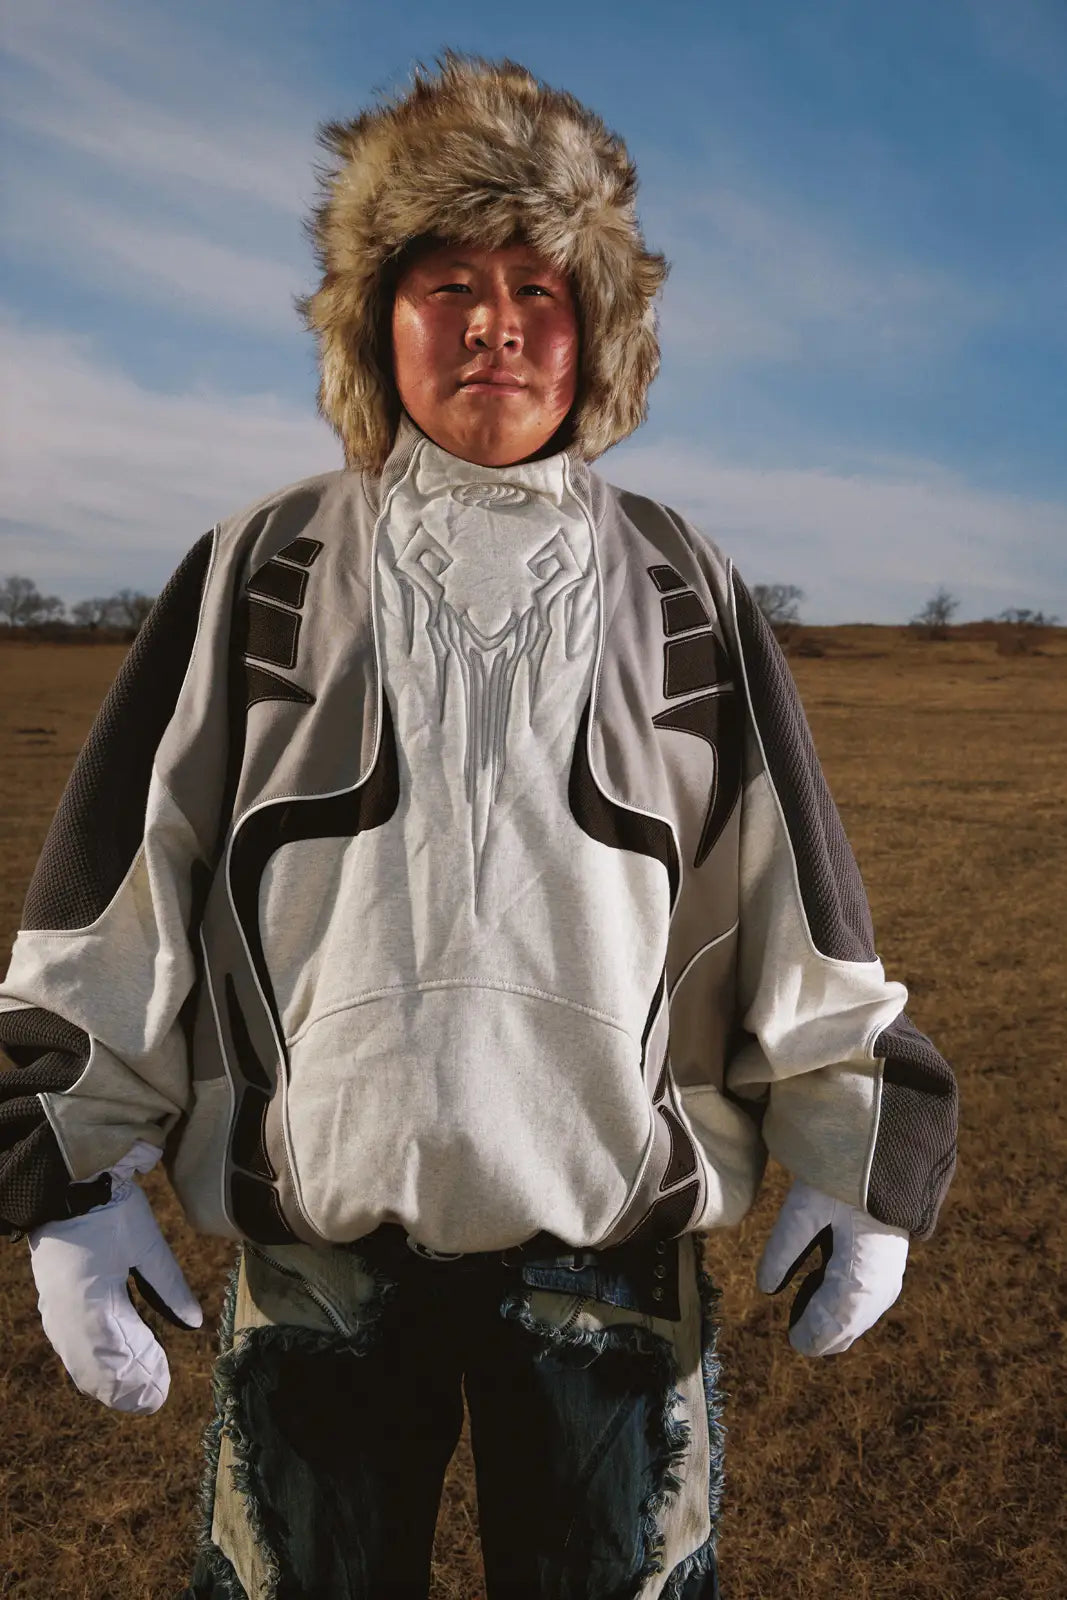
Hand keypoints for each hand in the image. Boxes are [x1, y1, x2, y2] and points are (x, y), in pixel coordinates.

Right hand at [27, 1140, 202, 1412]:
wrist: (66, 1181)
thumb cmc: (109, 1210)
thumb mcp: (147, 1245)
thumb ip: (170, 1287)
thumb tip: (194, 1324)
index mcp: (91, 1306)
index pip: (116, 1361)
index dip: (138, 1381)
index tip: (161, 1394)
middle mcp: (67, 1316)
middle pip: (94, 1368)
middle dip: (124, 1386)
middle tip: (153, 1399)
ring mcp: (56, 1309)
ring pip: (80, 1359)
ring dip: (107, 1376)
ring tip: (135, 1388)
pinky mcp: (54, 1299)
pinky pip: (70, 1343)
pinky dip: (91, 1360)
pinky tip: (109, 1363)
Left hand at [757, 1179, 908, 1355]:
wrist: (890, 1159)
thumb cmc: (845, 1181)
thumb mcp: (806, 1209)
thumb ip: (783, 1250)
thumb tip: (765, 1289)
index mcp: (860, 1282)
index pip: (831, 1329)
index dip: (809, 1337)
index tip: (791, 1340)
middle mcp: (880, 1291)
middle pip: (846, 1331)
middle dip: (819, 1331)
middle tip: (793, 1326)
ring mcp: (888, 1283)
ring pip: (855, 1320)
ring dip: (829, 1318)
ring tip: (802, 1304)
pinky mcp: (887, 1271)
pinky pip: (863, 1304)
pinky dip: (841, 1305)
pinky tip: (821, 1287)